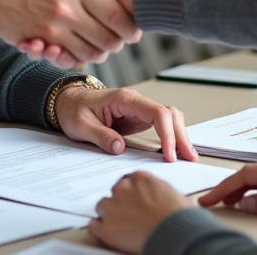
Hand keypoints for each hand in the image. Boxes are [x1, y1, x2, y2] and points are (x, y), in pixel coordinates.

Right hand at [0, 0, 139, 68]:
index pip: (117, 13)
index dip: (128, 27)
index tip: (132, 31)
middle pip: (109, 36)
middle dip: (115, 44)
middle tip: (115, 43)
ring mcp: (57, 18)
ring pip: (92, 50)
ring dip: (96, 53)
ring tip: (96, 47)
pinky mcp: (44, 36)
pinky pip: (70, 56)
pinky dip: (75, 58)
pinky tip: (72, 50)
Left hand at [54, 85, 196, 162]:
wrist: (68, 102)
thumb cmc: (74, 110)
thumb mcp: (81, 126)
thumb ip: (100, 136)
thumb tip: (119, 148)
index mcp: (124, 99)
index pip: (156, 113)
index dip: (167, 133)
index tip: (168, 154)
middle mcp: (135, 102)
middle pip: (169, 114)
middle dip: (180, 135)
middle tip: (188, 157)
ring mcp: (138, 110)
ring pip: (169, 117)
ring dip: (179, 135)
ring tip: (186, 155)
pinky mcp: (138, 118)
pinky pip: (161, 124)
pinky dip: (171, 136)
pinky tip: (175, 149)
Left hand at [89, 172, 193, 254]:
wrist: (177, 234)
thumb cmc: (181, 217)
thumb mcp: (172, 193)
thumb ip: (155, 189)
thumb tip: (153, 195)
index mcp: (140, 178)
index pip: (127, 181)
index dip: (130, 192)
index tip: (132, 199)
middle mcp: (123, 189)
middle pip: (114, 192)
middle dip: (120, 202)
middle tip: (128, 213)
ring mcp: (114, 208)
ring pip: (102, 206)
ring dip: (108, 213)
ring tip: (119, 224)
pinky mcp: (108, 228)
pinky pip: (94, 225)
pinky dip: (98, 228)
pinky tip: (106, 231)